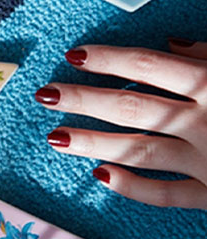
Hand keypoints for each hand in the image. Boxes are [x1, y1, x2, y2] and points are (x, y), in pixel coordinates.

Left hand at [35, 40, 206, 208]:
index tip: (74, 57)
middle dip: (84, 100)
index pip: (148, 66)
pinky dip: (132, 187)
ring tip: (55, 137)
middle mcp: (205, 122)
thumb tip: (171, 44)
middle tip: (48, 95)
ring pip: (139, 151)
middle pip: (131, 107)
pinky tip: (100, 175)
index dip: (108, 59)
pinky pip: (165, 194)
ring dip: (93, 144)